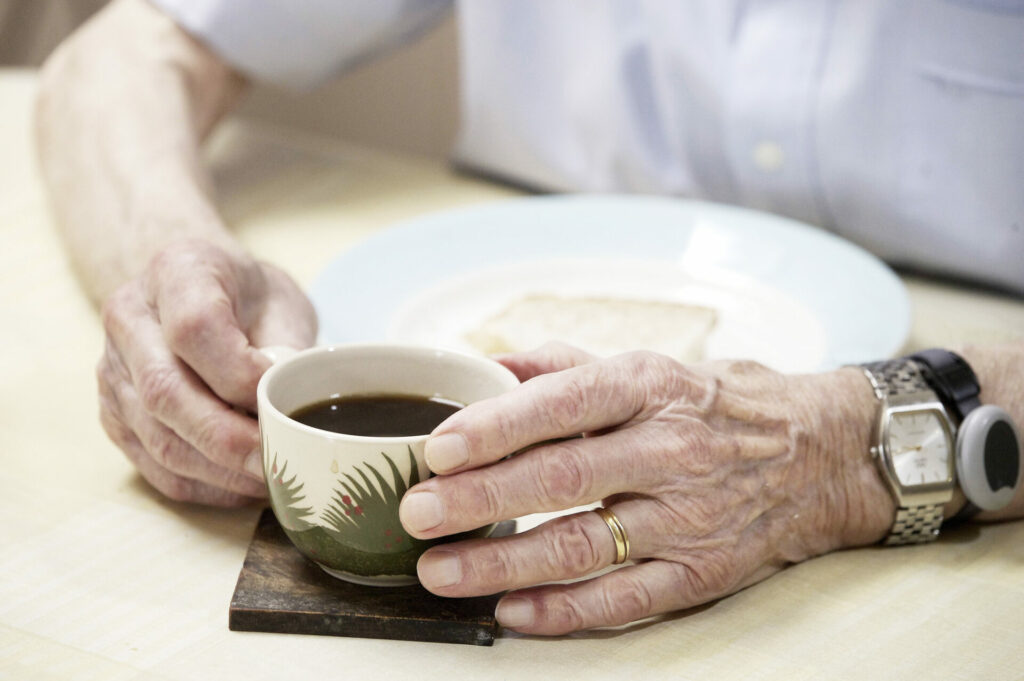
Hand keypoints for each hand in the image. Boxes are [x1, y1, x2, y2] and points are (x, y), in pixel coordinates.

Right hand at [97, 239, 315, 505]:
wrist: (195, 291)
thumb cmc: (249, 298)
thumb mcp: (282, 302)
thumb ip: (289, 349)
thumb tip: (296, 412)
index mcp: (175, 271)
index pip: (193, 327)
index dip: (238, 373)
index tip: (280, 395)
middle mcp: (129, 318)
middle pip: (165, 392)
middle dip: (230, 439)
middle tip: (282, 462)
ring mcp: (112, 370)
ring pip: (158, 437)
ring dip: (220, 471)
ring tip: (271, 480)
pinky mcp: (114, 416)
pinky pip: (155, 465)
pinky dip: (205, 486)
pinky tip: (244, 486)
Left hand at [399, 343, 891, 634]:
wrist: (822, 455)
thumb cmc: (717, 404)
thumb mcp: (652, 366)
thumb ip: (566, 367)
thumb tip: (486, 365)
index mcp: (652, 386)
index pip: (565, 403)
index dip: (496, 426)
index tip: (437, 448)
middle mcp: (671, 449)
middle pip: (563, 477)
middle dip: (480, 499)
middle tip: (417, 513)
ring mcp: (689, 516)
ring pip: (583, 545)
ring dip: (504, 563)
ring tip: (440, 572)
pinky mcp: (702, 572)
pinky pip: (625, 598)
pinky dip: (564, 611)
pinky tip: (511, 612)